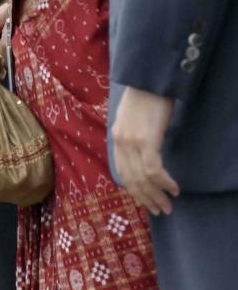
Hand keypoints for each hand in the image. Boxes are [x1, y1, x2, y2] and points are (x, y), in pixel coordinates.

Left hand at [112, 86, 179, 214]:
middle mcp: (120, 142)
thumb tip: (140, 155)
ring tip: (168, 206)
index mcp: (116, 137)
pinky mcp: (146, 140)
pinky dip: (164, 182)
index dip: (135, 190)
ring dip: (157, 196)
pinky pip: (154, 170)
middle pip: (132, 180)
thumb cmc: (144, 97)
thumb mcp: (131, 118)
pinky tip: (174, 189)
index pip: (122, 172)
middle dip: (146, 199)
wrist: (148, 79)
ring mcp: (132, 142)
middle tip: (160, 211)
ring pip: (143, 179)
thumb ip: (131, 136)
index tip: (147, 201)